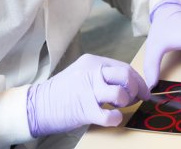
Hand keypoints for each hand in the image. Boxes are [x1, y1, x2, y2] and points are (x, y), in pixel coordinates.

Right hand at [26, 53, 149, 136]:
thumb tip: (127, 82)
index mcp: (92, 62)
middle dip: (138, 88)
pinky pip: (109, 116)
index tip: (143, 89)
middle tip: (139, 98)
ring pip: (120, 94)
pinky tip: (112, 118)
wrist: (37, 105)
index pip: (124, 67)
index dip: (138, 80)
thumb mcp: (82, 73)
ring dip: (126, 103)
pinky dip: (116, 119)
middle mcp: (92, 73)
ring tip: (119, 107)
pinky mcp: (84, 110)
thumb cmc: (62, 91)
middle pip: (126, 75)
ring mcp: (88, 91)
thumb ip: (102, 74)